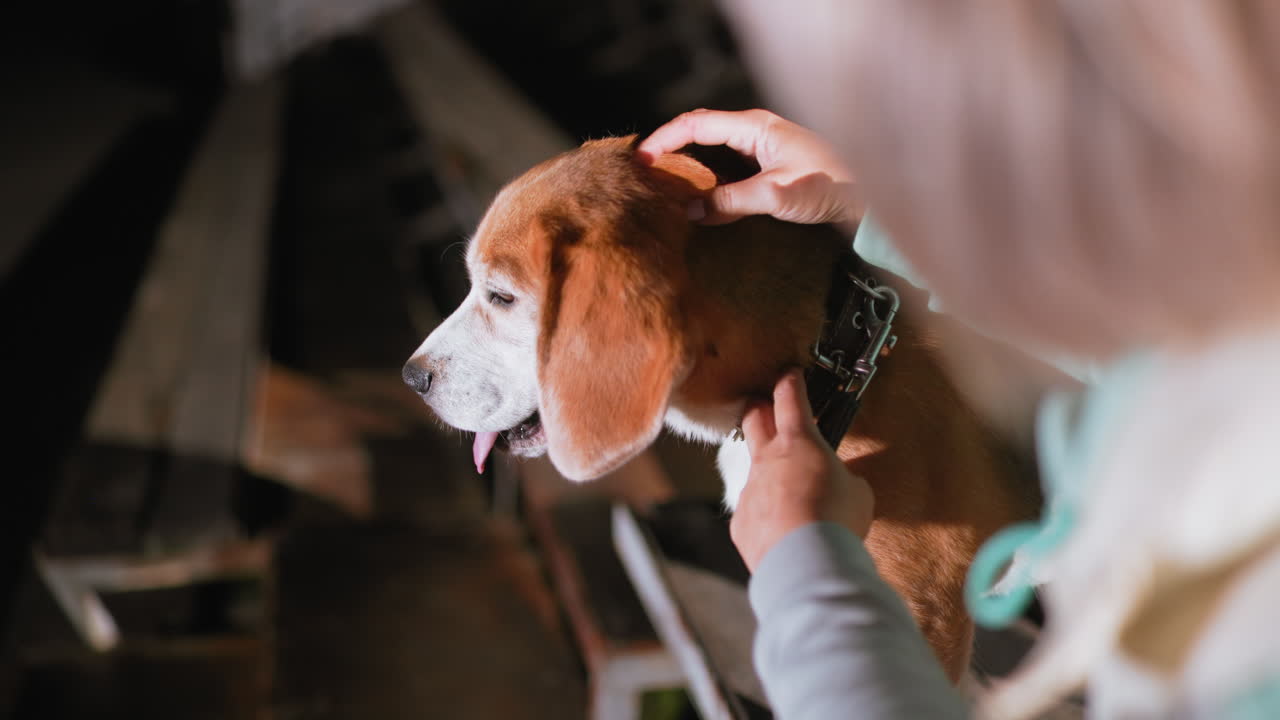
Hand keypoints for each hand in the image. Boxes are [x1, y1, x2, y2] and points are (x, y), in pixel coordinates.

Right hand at [638, 109, 860, 227]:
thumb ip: (731, 201)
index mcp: (754, 127)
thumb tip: (691, 211)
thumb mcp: (775, 196)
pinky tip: (698, 200)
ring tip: (663, 186)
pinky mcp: (766, 166)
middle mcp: (754, 131)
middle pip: (699, 131)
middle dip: (669, 148)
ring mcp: (760, 148)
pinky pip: (725, 166)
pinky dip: (706, 179)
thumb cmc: (827, 187)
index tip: (640, 159)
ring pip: (711, 149)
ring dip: (687, 165)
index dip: (664, 139)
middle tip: (644, 172)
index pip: (695, 124)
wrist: (865, 196)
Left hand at [730, 370, 874, 571]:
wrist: (804, 562)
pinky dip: (766, 516)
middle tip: (767, 408)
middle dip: (760, 409)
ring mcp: (749, 491)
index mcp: (799, 442)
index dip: (790, 382)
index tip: (790, 375)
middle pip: (754, 419)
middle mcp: (767, 460)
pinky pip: (752, 511)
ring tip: (791, 492)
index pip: (790, 398)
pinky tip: (784, 533)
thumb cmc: (837, 520)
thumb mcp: (859, 493)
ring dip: (769, 475)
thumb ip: (846, 480)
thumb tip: (842, 486)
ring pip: (753, 471)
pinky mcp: (740, 522)